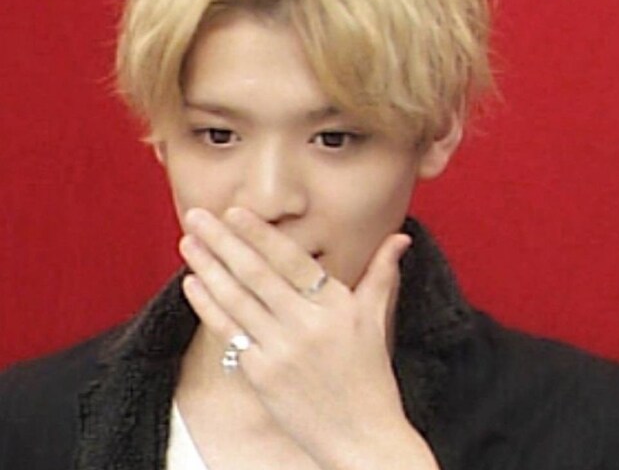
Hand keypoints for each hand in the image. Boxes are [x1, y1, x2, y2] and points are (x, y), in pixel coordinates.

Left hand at [179, 207, 437, 469]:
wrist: (364, 438)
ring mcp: (282, 350)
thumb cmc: (370, 375)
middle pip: (256, 274)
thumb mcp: (376, 318)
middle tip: (197, 215)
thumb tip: (401, 237)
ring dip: (208, 268)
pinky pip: (230, 333)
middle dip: (222, 240)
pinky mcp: (263, 375)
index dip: (260, 234)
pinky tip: (191, 284)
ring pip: (237, 299)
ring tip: (188, 242)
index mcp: (336, 306)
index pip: (291, 260)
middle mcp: (307, 324)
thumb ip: (382, 272)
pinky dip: (208, 307)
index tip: (235, 211)